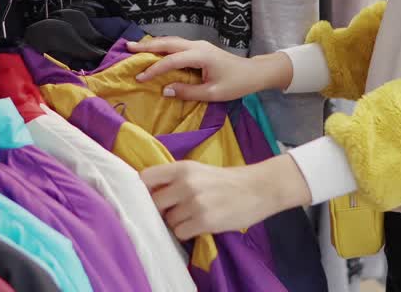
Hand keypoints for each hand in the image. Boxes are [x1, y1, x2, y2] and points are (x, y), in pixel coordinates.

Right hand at [128, 37, 293, 100]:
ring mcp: (198, 45)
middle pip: (167, 43)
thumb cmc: (236, 84)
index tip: (139, 78)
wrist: (253, 72)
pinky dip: (163, 46)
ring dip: (153, 44)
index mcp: (200, 56)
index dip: (154, 69)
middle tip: (127, 47)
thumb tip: (165, 90)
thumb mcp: (213, 93)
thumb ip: (188, 92)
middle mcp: (197, 46)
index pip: (171, 61)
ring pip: (171, 41)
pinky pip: (176, 45)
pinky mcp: (199, 48)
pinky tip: (154, 50)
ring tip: (135, 47)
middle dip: (147, 46)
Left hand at [141, 156, 312, 239]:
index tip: (147, 197)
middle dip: (160, 210)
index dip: (143, 190)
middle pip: (154, 203)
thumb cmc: (225, 180)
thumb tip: (148, 193)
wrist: (257, 188)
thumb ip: (174, 178)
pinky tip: (198, 226)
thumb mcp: (197, 170)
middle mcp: (185, 184)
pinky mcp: (204, 221)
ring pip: (168, 220)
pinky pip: (180, 233)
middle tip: (173, 211)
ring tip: (191, 217)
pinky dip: (186, 232)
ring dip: (176, 222)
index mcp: (182, 168)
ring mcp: (194, 203)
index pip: (146, 178)